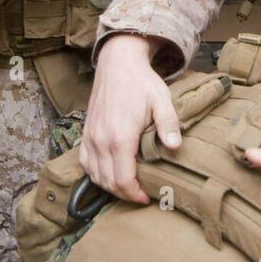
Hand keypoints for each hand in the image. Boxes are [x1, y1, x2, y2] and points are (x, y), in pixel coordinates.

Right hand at [79, 34, 180, 202]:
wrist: (118, 63)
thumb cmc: (142, 83)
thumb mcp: (162, 101)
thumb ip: (169, 126)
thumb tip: (175, 147)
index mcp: (120, 137)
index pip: (123, 180)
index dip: (135, 194)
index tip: (147, 198)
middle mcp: (101, 141)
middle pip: (108, 182)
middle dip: (124, 194)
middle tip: (140, 195)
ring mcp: (90, 137)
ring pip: (94, 175)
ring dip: (109, 186)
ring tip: (127, 188)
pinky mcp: (85, 133)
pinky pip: (85, 162)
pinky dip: (95, 174)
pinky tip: (108, 174)